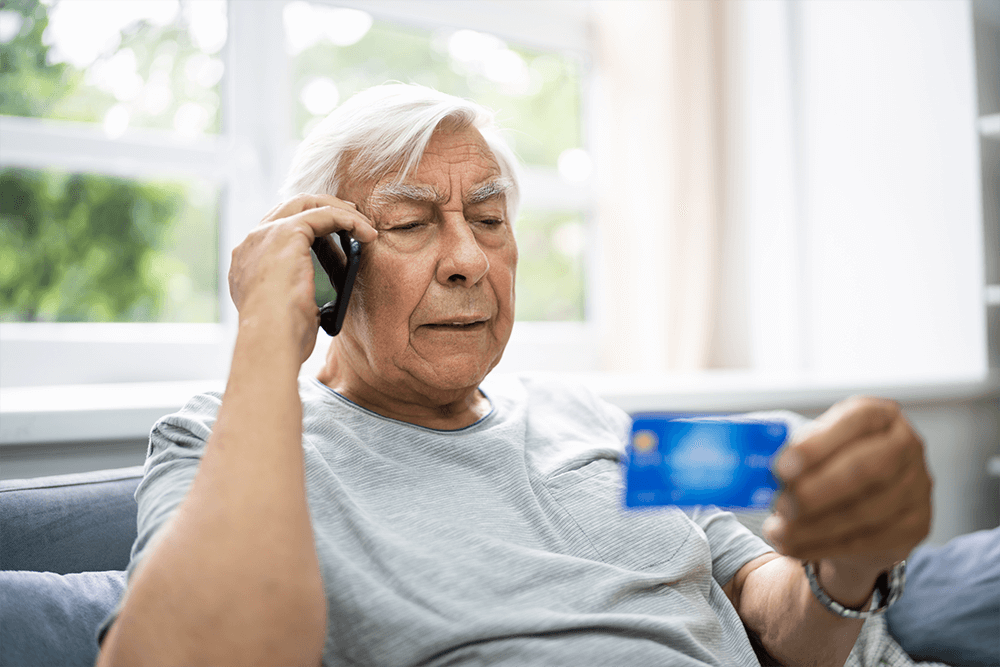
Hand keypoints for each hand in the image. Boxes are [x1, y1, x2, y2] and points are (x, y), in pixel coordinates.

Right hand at [228, 194, 376, 362]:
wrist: (269, 340)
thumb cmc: (282, 339)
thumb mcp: (288, 313)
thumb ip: (297, 300)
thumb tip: (320, 306)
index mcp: (248, 263)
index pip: (277, 230)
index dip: (308, 228)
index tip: (334, 237)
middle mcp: (252, 243)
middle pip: (290, 208)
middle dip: (324, 208)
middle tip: (352, 220)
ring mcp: (266, 235)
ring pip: (307, 204)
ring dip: (340, 211)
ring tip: (365, 226)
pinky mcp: (287, 233)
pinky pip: (324, 214)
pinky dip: (349, 220)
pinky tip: (368, 234)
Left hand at [765, 397, 931, 590]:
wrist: (855, 512)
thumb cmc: (824, 467)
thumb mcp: (808, 447)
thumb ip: (785, 448)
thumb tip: (749, 459)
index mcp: (879, 415)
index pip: (857, 420)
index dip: (818, 444)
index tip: (781, 467)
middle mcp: (907, 446)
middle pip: (868, 468)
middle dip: (818, 490)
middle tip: (780, 505)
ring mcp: (918, 488)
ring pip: (866, 511)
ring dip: (814, 525)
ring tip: (777, 530)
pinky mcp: (915, 527)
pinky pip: (867, 541)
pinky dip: (823, 545)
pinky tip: (793, 546)